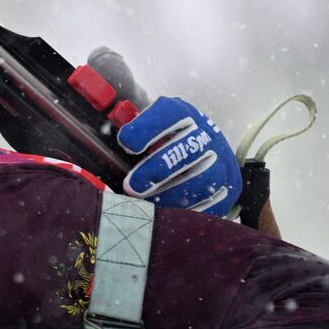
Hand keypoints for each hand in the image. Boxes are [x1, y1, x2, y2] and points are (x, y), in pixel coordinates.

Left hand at [118, 96, 242, 215]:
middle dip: (157, 170)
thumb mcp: (143, 129)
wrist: (201, 152)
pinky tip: (169, 215)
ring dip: (173, 194)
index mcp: (180, 113)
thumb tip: (97, 139)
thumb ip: (123, 131)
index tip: (126, 144)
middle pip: (186, 149)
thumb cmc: (158, 142)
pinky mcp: (231, 185)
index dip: (146, 128)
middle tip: (132, 186)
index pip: (167, 113)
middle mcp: (205, 132)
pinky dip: (192, 211)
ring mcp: (222, 159)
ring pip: (205, 177)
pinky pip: (216, 201)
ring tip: (150, 204)